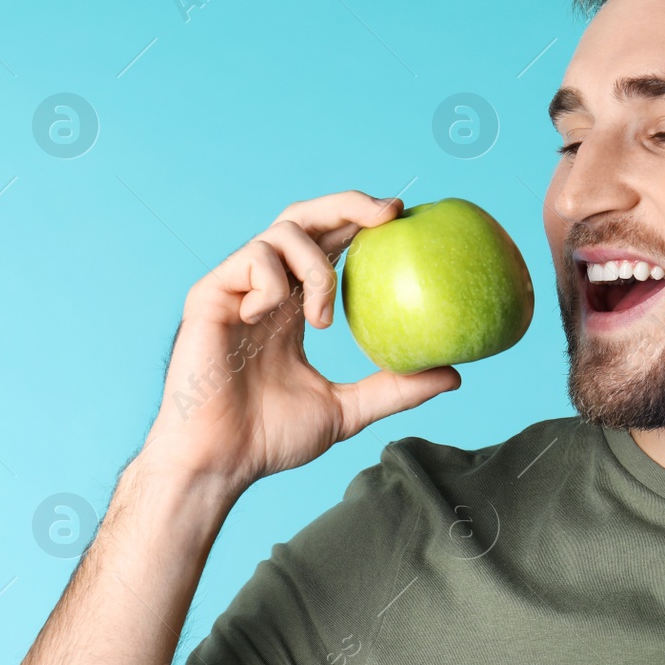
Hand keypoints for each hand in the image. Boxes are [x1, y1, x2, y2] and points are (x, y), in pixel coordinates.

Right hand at [140, 190, 461, 495]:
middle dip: (349, 203)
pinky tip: (265, 320)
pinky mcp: (210, 292)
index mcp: (291, 307)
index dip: (361, 223)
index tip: (404, 219)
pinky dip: (272, 285)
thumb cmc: (270, 440)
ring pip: (283, 233)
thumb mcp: (346, 411)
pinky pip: (253, 260)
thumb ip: (394, 389)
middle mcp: (264, 288)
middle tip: (390, 214)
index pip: (328, 246)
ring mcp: (236, 287)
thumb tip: (454, 375)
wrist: (220, 460)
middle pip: (305, 218)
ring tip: (322, 318)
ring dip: (315, 269)